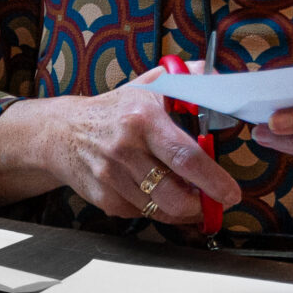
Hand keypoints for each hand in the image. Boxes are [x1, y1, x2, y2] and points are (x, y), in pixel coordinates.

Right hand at [0, 68, 243, 221]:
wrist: (62, 131)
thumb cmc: (116, 108)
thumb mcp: (151, 84)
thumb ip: (192, 79)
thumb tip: (225, 84)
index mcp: (142, 118)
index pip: (186, 156)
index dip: (213, 180)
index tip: (230, 193)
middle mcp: (124, 149)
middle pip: (173, 195)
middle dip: (200, 207)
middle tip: (213, 204)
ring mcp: (110, 177)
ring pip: (159, 210)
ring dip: (182, 211)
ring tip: (190, 199)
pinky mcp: (102, 197)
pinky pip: (141, 213)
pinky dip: (156, 209)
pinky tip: (158, 195)